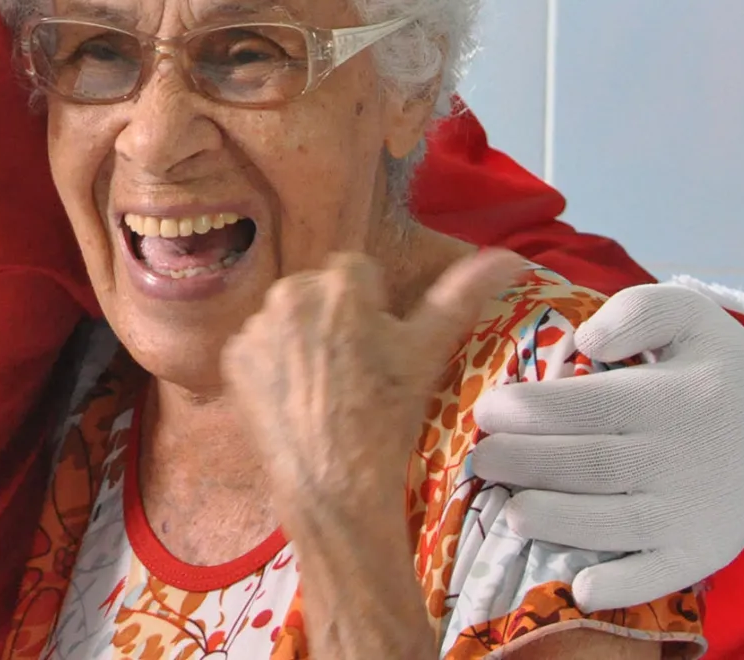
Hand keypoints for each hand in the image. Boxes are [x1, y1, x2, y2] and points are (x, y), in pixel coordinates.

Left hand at [221, 247, 526, 659]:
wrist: (335, 486)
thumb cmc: (389, 416)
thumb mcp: (429, 352)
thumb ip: (464, 294)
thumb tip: (511, 257)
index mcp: (340, 281)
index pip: (357, 272)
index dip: (372, 308)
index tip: (380, 347)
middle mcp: (290, 291)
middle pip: (319, 291)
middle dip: (336, 318)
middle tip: (356, 371)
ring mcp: (256, 325)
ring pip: (288, 317)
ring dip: (304, 338)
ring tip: (327, 388)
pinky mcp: (232, 358)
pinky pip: (258, 346)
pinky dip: (274, 365)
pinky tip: (297, 398)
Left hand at [469, 283, 743, 609]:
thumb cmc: (713, 361)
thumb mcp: (686, 312)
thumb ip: (635, 312)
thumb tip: (587, 337)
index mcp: (673, 398)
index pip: (589, 407)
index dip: (532, 411)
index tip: (487, 410)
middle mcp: (682, 459)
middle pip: (590, 465)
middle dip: (527, 464)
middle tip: (481, 459)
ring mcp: (693, 512)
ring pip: (615, 523)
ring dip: (557, 522)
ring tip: (509, 513)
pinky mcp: (704, 551)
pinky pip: (661, 576)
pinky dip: (623, 586)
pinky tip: (581, 590)